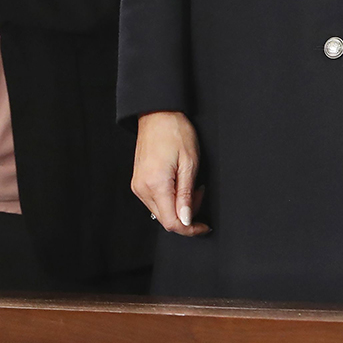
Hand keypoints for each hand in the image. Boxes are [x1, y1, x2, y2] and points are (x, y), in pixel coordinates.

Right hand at [132, 111, 209, 236]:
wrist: (157, 113)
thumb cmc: (175, 131)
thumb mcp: (189, 162)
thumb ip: (187, 195)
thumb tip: (186, 220)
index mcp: (156, 184)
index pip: (172, 222)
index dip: (190, 229)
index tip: (203, 226)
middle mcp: (142, 188)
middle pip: (166, 219)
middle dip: (187, 214)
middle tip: (199, 192)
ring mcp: (138, 185)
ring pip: (161, 211)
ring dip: (179, 205)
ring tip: (190, 184)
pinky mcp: (138, 181)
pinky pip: (155, 200)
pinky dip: (170, 198)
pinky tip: (179, 183)